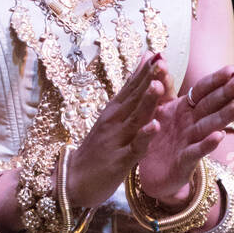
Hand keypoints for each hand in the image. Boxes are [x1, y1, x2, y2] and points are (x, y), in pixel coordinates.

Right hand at [66, 55, 165, 208]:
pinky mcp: (119, 161)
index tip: (157, 52)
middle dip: (148, 78)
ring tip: (157, 84)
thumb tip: (139, 73)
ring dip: (146, 101)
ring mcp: (116, 140)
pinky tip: (154, 126)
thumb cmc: (96, 150)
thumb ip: (126, 99)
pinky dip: (144, 137)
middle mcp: (113, 121)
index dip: (144, 70)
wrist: (72, 180)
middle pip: (133, 97)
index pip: (130, 86)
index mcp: (113, 111)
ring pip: (135, 118)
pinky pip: (135, 147)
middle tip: (160, 59)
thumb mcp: (110, 121)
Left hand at [136, 63, 233, 205]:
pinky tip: (219, 135)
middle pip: (212, 105)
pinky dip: (207, 143)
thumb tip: (160, 57)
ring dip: (227, 114)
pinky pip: (196, 151)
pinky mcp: (185, 161)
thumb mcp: (157, 109)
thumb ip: (162, 86)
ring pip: (210, 125)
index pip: (203, 90)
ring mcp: (191, 141)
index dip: (217, 79)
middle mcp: (192, 123)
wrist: (150, 173)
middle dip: (229, 92)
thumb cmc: (159, 137)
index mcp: (185, 109)